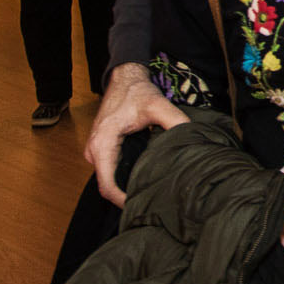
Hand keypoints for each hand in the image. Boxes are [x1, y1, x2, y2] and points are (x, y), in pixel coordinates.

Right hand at [84, 63, 189, 206]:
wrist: (124, 78)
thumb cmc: (136, 91)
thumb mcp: (158, 105)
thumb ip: (175, 121)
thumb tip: (190, 138)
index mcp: (102, 144)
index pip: (107, 185)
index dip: (122, 200)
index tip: (141, 206)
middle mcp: (93, 150)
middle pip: (107, 185)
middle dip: (126, 196)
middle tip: (152, 201)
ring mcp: (95, 150)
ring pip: (108, 178)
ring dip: (125, 187)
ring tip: (150, 192)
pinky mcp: (101, 148)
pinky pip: (110, 170)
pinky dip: (124, 176)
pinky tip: (143, 178)